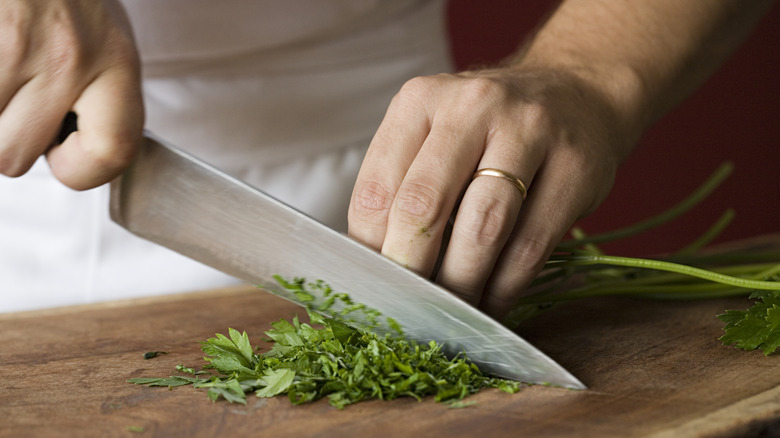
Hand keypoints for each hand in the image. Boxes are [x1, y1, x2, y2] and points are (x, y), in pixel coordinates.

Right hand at [0, 0, 142, 189]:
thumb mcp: (104, 42)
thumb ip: (100, 101)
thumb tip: (70, 159)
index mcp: (115, 61)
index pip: (114, 150)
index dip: (83, 172)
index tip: (64, 160)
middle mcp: (67, 55)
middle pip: (14, 156)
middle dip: (6, 139)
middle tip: (14, 101)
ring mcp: (13, 44)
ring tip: (4, 75)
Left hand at [348, 67, 636, 318]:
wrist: (575, 93)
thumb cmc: (488, 128)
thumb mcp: (435, 134)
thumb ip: (402, 186)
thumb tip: (377, 267)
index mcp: (420, 100)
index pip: (376, 189)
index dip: (370, 251)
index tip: (376, 287)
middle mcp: (472, 107)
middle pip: (424, 206)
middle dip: (411, 272)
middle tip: (408, 311)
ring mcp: (530, 132)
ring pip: (482, 230)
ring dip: (461, 286)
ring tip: (450, 315)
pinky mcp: (575, 168)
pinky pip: (530, 246)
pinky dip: (504, 288)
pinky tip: (491, 304)